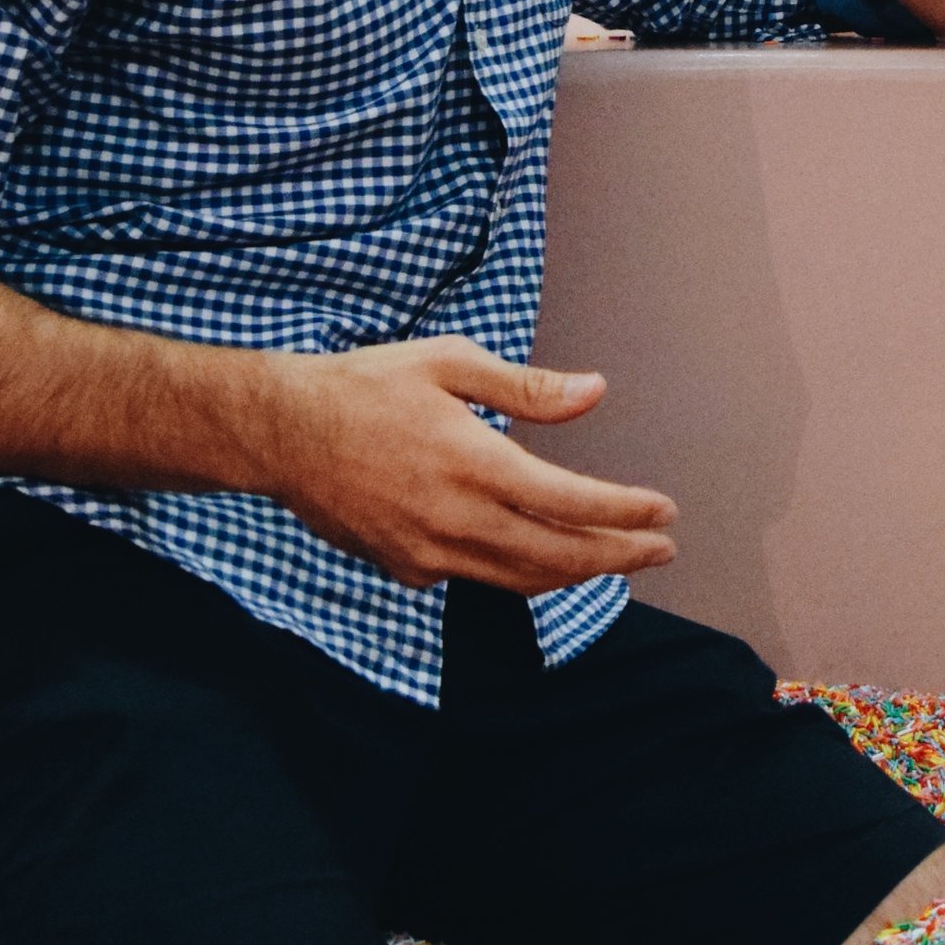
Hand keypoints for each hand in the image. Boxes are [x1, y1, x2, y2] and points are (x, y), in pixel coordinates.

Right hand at [265, 339, 677, 596]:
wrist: (280, 434)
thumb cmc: (366, 386)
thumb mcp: (449, 364)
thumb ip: (527, 386)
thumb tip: (596, 392)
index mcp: (473, 462)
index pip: (571, 504)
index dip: (625, 514)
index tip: (664, 514)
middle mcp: (455, 520)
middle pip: (557, 557)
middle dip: (618, 556)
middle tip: (661, 550)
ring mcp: (428, 554)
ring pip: (521, 580)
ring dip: (575, 574)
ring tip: (614, 559)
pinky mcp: (406, 570)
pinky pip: (478, 578)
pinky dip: (518, 571)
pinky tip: (538, 554)